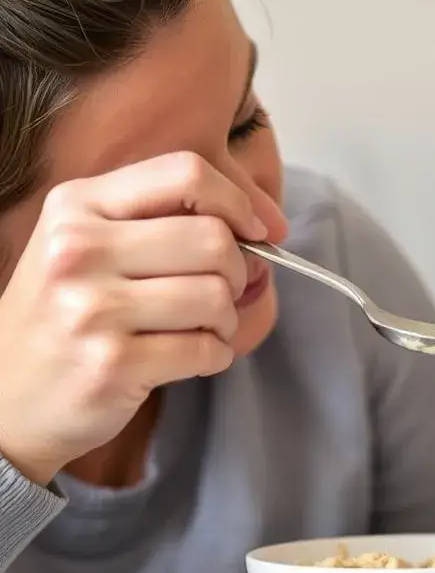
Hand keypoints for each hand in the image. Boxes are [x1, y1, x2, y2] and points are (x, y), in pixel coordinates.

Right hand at [0, 152, 281, 484]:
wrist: (5, 401)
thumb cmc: (66, 315)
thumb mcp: (93, 247)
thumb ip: (170, 221)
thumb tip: (270, 228)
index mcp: (77, 205)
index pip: (186, 172)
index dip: (237, 201)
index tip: (255, 232)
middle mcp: (78, 249)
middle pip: (212, 237)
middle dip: (237, 270)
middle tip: (221, 292)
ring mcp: (92, 308)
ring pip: (216, 295)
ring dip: (226, 319)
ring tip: (202, 329)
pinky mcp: (112, 363)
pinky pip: (206, 348)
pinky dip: (216, 355)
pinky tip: (192, 358)